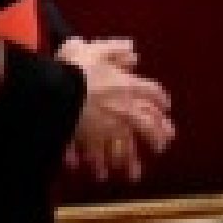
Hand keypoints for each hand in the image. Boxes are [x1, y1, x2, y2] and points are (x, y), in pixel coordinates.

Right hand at [59, 38, 176, 183]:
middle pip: (147, 125)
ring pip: (124, 147)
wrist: (55, 89)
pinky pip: (97, 156)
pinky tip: (100, 174)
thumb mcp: (97, 49)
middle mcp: (123, 109)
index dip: (160, 99)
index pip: (151, 92)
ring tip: (134, 174)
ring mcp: (107, 127)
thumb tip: (132, 52)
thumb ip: (116, 49)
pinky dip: (99, 165)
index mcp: (126, 86)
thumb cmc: (75, 67)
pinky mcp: (89, 140)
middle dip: (156, 136)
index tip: (166, 107)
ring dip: (129, 161)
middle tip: (163, 145)